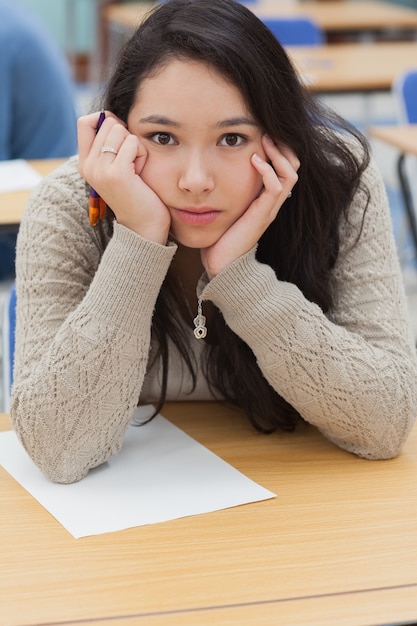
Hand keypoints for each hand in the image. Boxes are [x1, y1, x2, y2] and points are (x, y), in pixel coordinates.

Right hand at [78, 111, 170, 243]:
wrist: (143, 227)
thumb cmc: (137, 195)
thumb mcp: (116, 168)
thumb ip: (110, 145)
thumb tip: (112, 116)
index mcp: (84, 163)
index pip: (84, 122)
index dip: (106, 121)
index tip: (120, 141)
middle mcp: (88, 165)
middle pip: (108, 122)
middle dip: (127, 137)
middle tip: (131, 164)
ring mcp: (100, 169)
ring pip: (121, 130)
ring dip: (136, 147)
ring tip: (136, 170)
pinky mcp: (116, 173)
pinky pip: (133, 143)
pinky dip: (142, 155)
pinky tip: (141, 174)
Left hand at [201, 135, 299, 277]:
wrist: (222, 264)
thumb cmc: (219, 237)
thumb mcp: (223, 207)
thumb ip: (224, 191)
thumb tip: (209, 172)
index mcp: (265, 199)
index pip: (284, 168)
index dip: (278, 149)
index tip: (262, 133)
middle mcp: (272, 203)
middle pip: (294, 167)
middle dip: (283, 147)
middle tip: (267, 131)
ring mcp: (270, 209)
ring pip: (290, 174)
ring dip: (279, 154)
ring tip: (265, 140)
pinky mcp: (264, 215)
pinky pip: (276, 187)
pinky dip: (268, 170)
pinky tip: (255, 159)